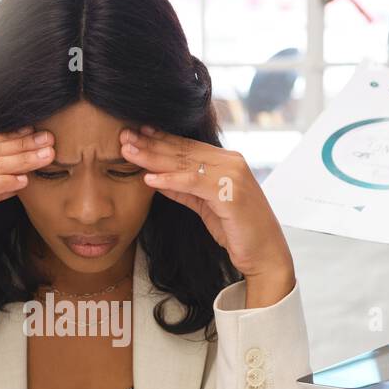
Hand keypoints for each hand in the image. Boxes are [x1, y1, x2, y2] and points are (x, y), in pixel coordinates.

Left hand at [120, 126, 294, 306]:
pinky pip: (194, 182)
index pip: (187, 148)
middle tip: (123, 135)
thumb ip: (185, 191)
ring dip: (154, 156)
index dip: (160, 140)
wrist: (265, 254)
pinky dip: (170, 180)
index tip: (135, 134)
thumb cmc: (238, 232)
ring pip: (185, 162)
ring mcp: (233, 175)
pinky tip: (149, 178)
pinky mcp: (230, 193)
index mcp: (227, 162)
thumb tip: (158, 178)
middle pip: (183, 151)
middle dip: (150, 143)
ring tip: (128, 151)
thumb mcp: (206, 207)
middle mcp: (231, 163)